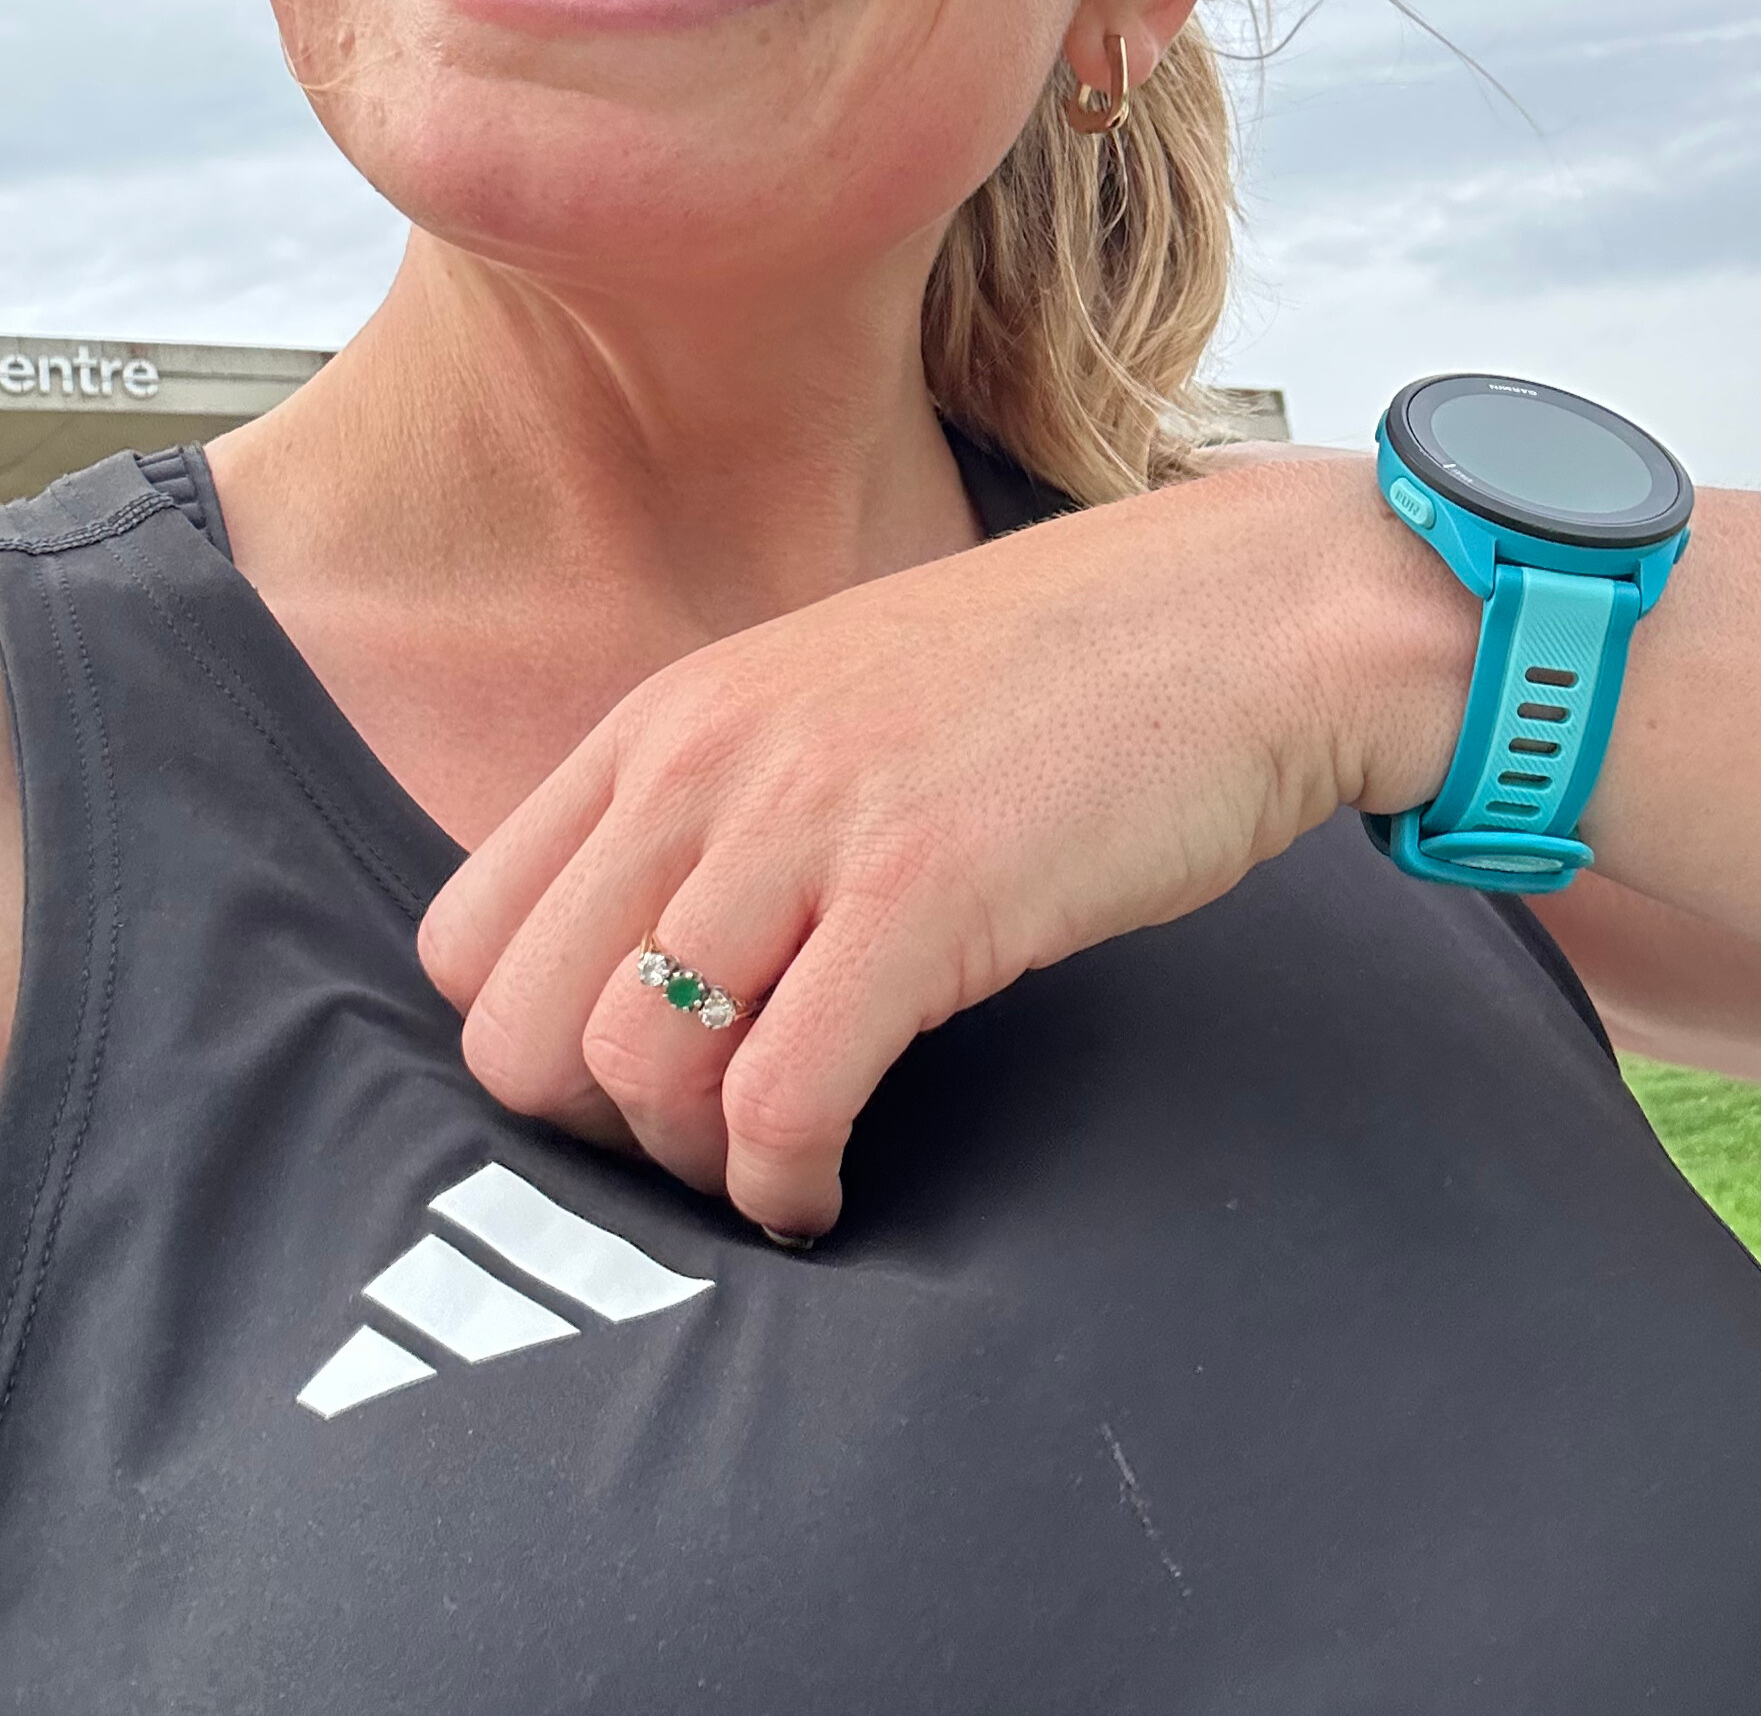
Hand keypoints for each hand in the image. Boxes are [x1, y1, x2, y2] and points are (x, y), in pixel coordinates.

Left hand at [416, 452, 1473, 1236]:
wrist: (1250, 614)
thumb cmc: (1070, 671)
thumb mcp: (843, 700)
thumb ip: (731, 800)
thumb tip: (662, 959)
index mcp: (676, 716)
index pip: (469, 932)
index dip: (532, 1045)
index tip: (630, 1091)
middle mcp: (708, 759)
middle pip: (515, 1025)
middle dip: (589, 1134)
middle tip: (698, 1153)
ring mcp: (809, 820)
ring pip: (627, 1068)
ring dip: (690, 1167)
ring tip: (775, 1168)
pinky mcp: (921, 893)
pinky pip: (777, 1099)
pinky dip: (785, 1184)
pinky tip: (832, 1189)